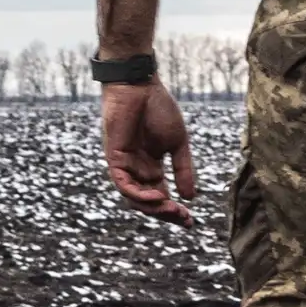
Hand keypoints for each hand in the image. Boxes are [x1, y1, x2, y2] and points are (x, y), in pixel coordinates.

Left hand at [101, 81, 199, 219]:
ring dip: (153, 207)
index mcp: (152, 166)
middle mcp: (137, 170)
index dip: (174, 210)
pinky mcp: (114, 158)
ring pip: (134, 198)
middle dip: (166, 214)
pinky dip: (138, 194)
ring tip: (171, 209)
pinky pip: (123, 184)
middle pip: (148, 202)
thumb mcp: (177, 143)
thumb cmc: (158, 108)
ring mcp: (125, 165)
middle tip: (183, 218)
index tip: (190, 221)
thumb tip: (191, 197)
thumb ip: (182, 170)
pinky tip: (156, 196)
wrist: (139, 85)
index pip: (161, 196)